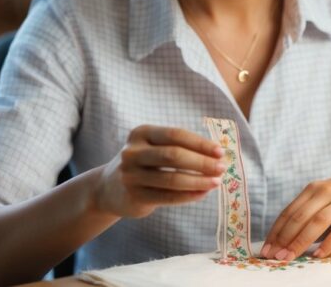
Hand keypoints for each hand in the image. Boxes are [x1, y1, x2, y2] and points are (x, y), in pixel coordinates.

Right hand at [93, 125, 226, 218]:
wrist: (108, 188)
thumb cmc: (143, 164)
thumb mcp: (153, 148)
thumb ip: (179, 148)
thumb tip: (216, 155)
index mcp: (140, 133)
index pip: (175, 135)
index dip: (200, 143)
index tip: (220, 151)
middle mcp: (132, 152)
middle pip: (174, 155)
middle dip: (202, 162)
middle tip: (222, 168)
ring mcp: (131, 175)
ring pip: (172, 179)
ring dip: (199, 181)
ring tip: (216, 182)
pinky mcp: (134, 196)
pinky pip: (168, 197)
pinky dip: (188, 195)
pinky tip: (202, 193)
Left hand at [260, 164, 330, 260]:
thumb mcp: (328, 194)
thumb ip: (311, 208)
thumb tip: (289, 233)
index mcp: (314, 189)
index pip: (289, 211)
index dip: (276, 231)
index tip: (267, 248)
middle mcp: (325, 192)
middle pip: (299, 217)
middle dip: (284, 239)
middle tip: (274, 256)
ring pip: (316, 222)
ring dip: (300, 241)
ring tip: (290, 257)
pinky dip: (328, 243)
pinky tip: (319, 255)